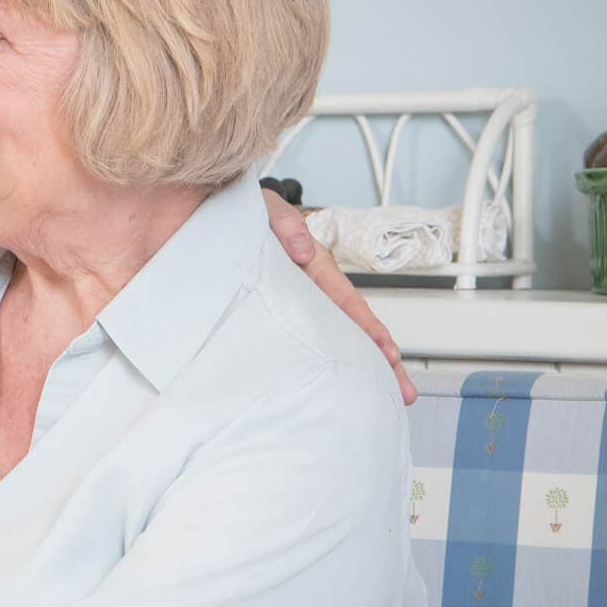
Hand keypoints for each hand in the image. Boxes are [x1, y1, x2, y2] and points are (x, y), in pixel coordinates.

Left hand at [262, 188, 416, 405]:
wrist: (205, 223)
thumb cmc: (241, 215)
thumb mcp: (263, 210)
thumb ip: (283, 222)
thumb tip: (303, 248)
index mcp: (313, 267)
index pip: (346, 301)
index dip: (367, 328)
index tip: (386, 352)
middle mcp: (311, 290)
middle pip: (350, 327)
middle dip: (379, 359)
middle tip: (402, 390)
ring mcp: (296, 305)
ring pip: (333, 340)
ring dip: (358, 368)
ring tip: (382, 397)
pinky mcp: (276, 317)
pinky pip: (304, 344)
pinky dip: (323, 365)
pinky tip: (332, 389)